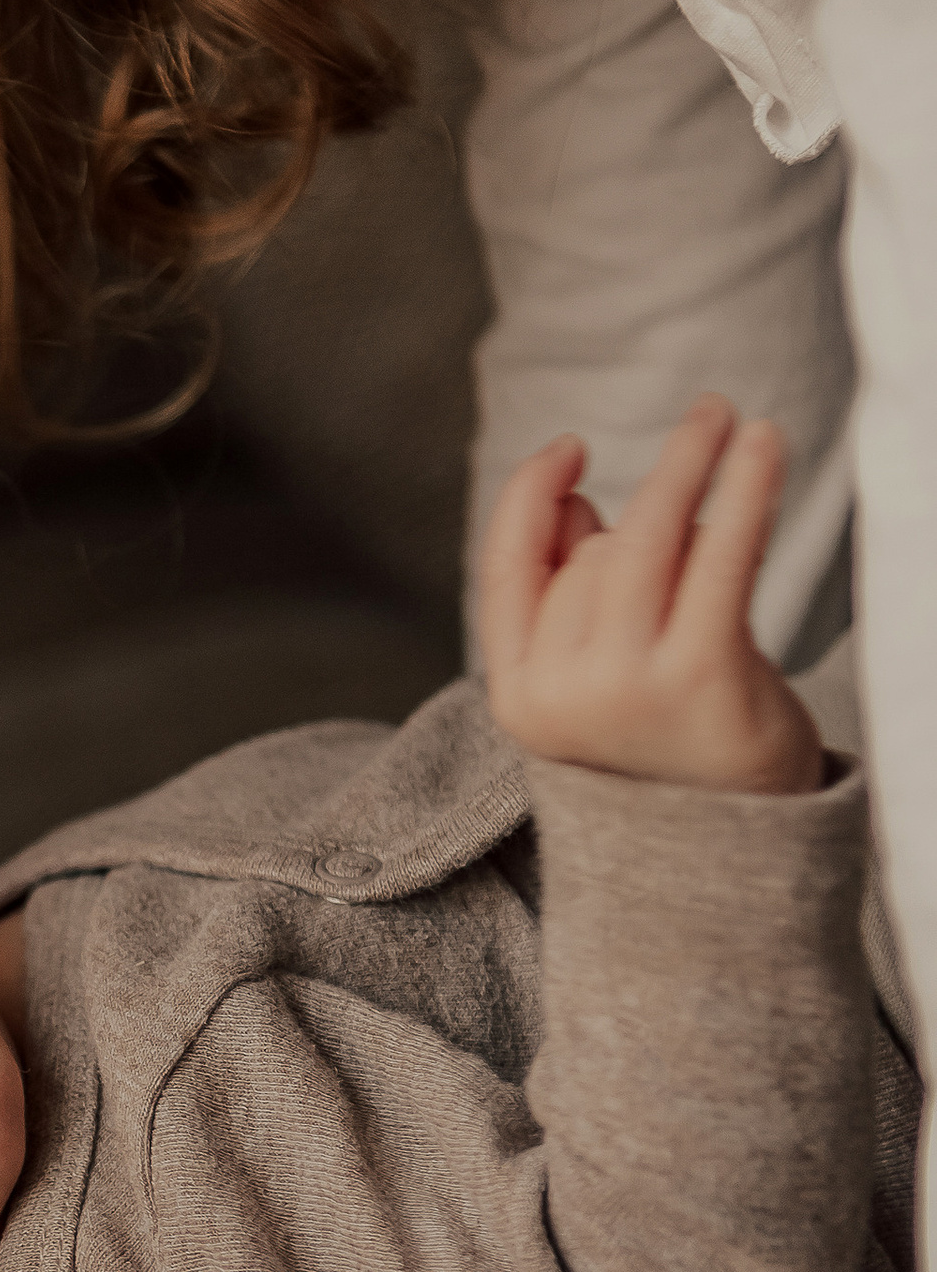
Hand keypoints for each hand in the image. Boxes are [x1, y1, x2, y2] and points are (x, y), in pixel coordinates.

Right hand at [477, 395, 822, 794]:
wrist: (737, 851)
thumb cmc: (667, 746)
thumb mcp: (596, 679)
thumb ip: (570, 594)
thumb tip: (570, 497)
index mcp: (519, 697)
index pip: (509, 569)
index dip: (532, 497)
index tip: (572, 448)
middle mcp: (561, 695)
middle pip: (592, 556)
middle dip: (647, 524)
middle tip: (701, 490)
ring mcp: (625, 688)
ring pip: (646, 542)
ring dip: (693, 467)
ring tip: (734, 420)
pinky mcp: (699, 676)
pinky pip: (719, 558)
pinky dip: (744, 493)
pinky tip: (762, 446)